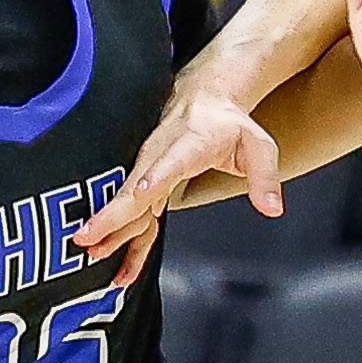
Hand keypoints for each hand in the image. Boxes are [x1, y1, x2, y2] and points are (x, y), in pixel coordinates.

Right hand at [77, 87, 284, 282]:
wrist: (202, 97)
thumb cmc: (230, 124)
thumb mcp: (257, 146)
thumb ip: (264, 178)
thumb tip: (273, 209)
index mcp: (187, 144)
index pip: (167, 163)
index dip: (153, 180)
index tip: (138, 195)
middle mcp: (158, 156)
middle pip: (132, 188)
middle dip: (110, 214)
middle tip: (88, 237)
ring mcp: (146, 168)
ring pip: (125, 203)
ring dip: (107, 229)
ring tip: (90, 254)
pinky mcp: (143, 182)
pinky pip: (131, 212)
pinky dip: (120, 237)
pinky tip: (114, 264)